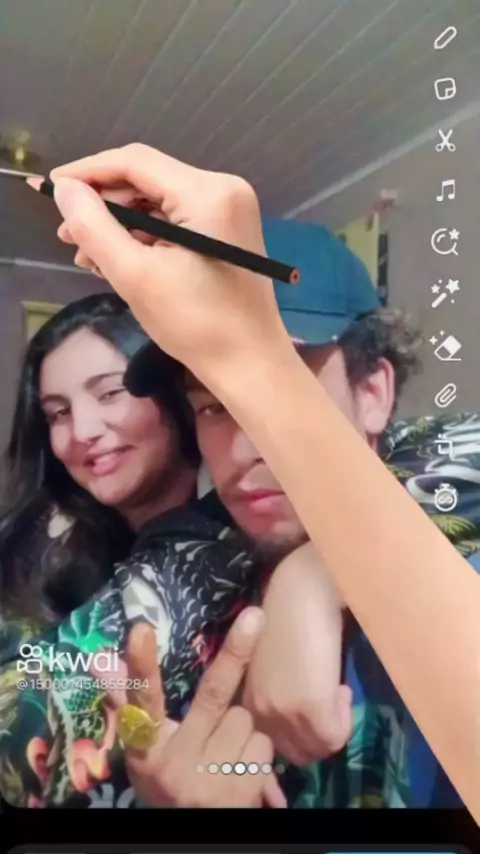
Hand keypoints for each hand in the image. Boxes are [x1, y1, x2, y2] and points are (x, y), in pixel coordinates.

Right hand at [43, 144, 289, 379]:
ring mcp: (229, 209)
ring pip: (158, 201)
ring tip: (87, 256)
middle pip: (147, 179)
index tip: (49, 188)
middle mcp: (224, 188)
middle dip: (103, 205)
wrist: (249, 364)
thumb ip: (95, 227)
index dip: (87, 172)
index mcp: (207, 193)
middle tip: (66, 236)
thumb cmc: (196, 324)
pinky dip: (145, 236)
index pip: (135, 162)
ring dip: (120, 224)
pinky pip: (176, 220)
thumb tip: (64, 189)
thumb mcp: (135, 276)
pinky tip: (119, 260)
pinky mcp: (228, 230)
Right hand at [109, 608, 285, 807]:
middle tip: (254, 616)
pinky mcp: (246, 791)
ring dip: (241, 722)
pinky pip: (263, 744)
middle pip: (212, 696)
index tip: (141, 630)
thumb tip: (101, 659)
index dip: (141, 668)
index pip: (142, 704)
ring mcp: (213, 781)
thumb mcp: (142, 751)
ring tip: (223, 744)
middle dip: (235, 654)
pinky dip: (257, 746)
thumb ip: (128, 703)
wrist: (196, 839)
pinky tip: (241, 762)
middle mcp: (177, 766)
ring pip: (243, 718)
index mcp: (147, 751)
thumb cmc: (166, 781)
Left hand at [243, 543, 352, 765]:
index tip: (316, 710)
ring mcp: (281, 711)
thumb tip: (304, 723)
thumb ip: (278, 696)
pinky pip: (334, 737)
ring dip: (334, 725)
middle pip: (297, 753)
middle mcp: (256, 712)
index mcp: (245, 702)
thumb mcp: (273, 667)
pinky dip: (345, 719)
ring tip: (337, 691)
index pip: (274, 747)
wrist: (302, 590)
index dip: (302, 734)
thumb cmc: (290, 618)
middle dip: (320, 734)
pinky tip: (342, 688)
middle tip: (332, 700)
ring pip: (317, 748)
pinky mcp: (309, 707)